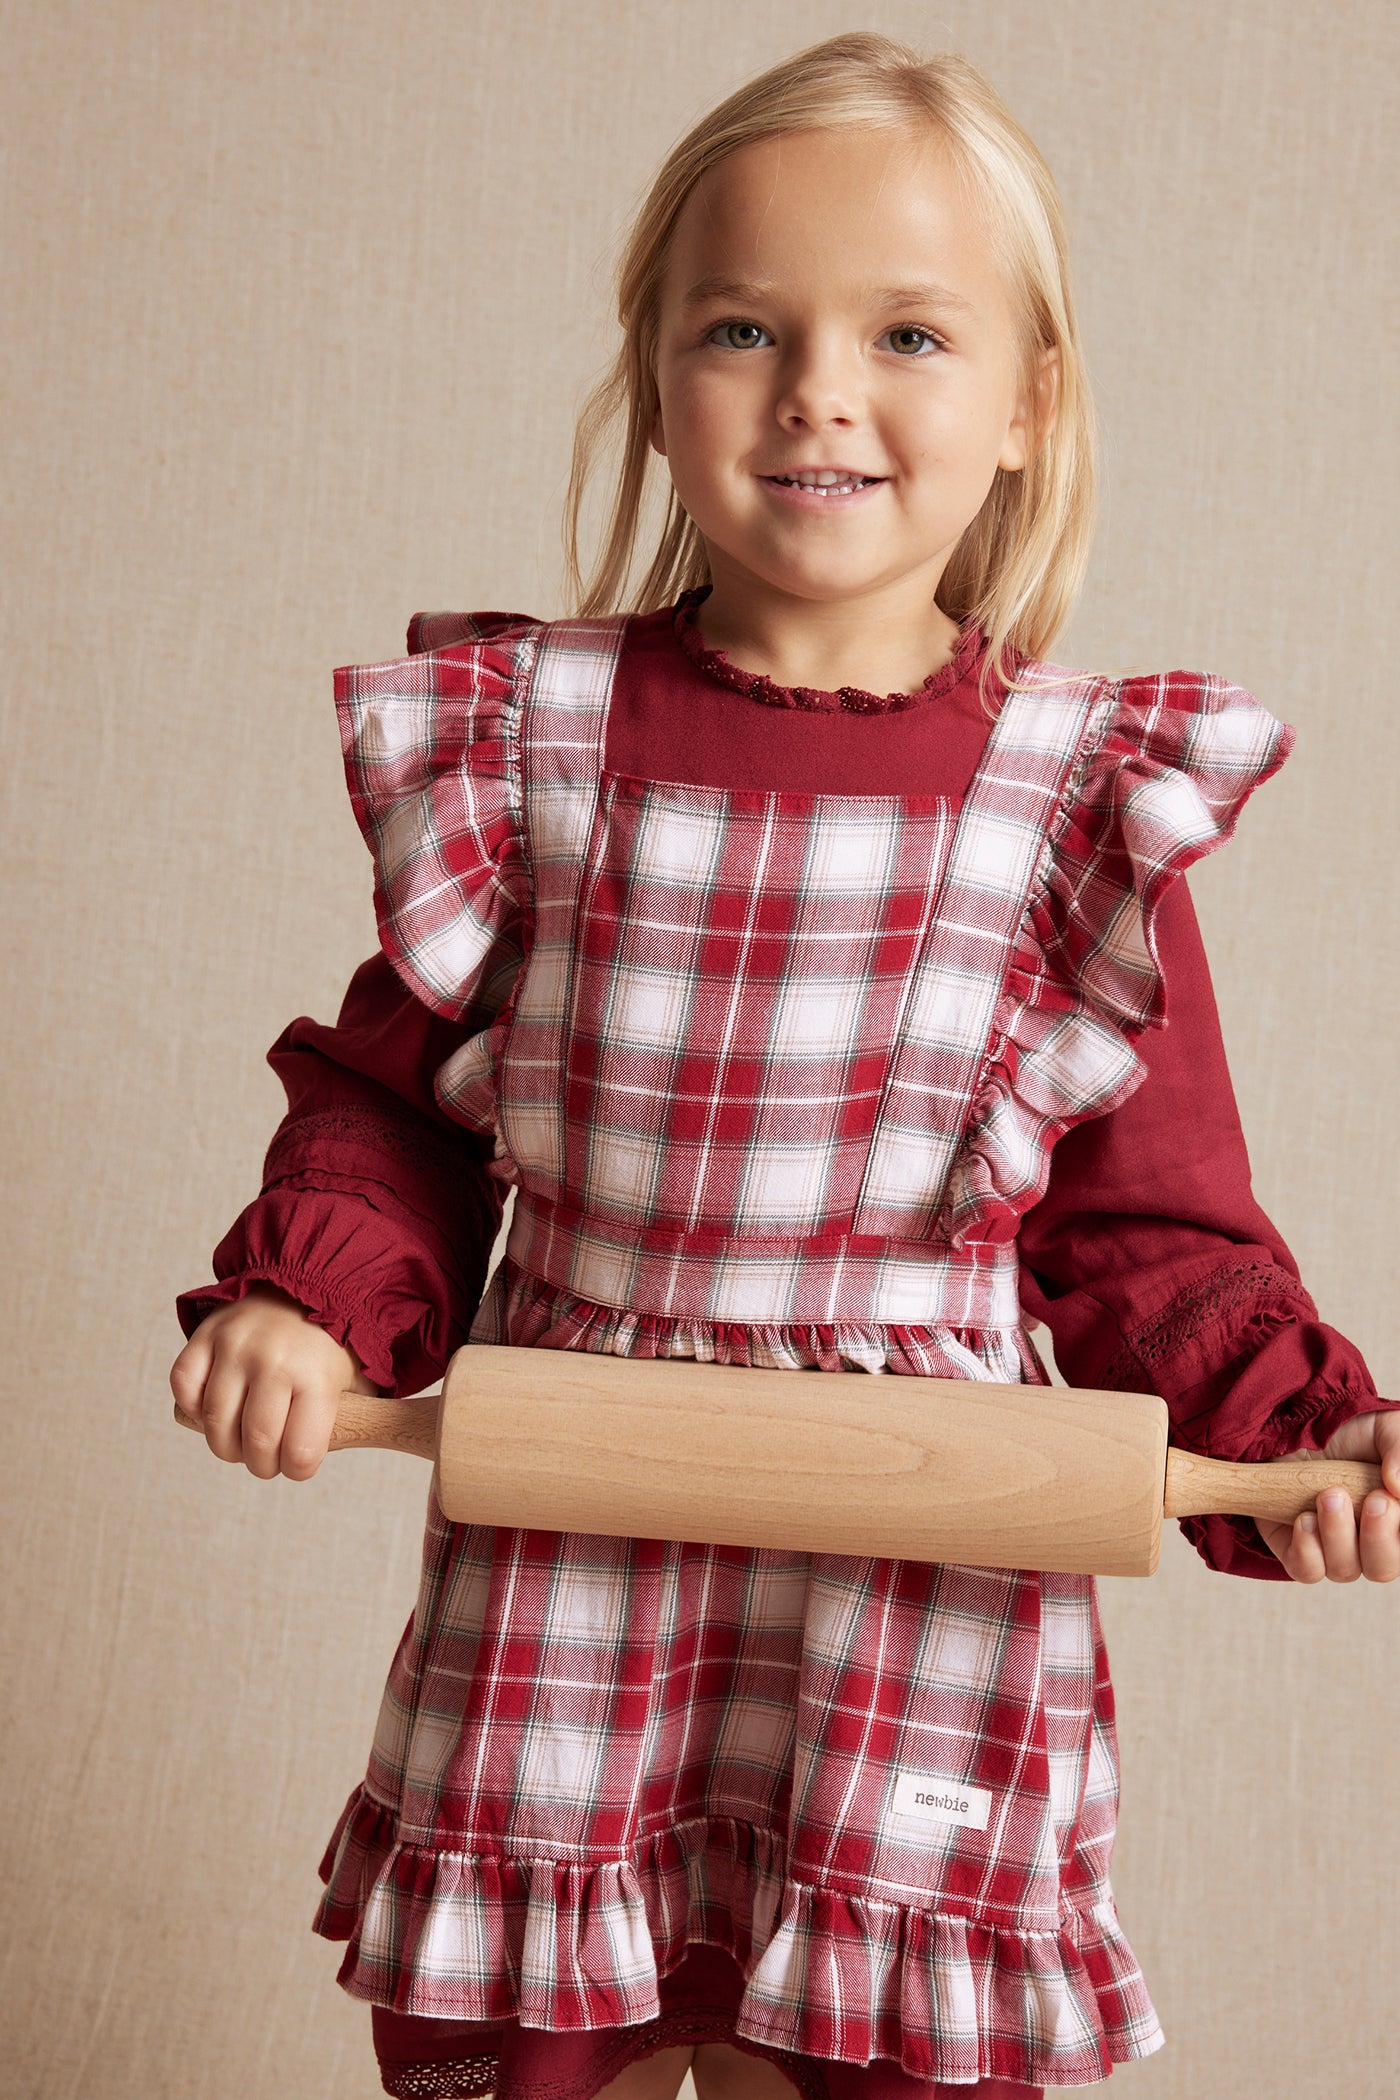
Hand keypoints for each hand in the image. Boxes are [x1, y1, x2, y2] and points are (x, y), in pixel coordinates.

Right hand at [169, 1283, 376, 1480]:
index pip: (300, 1453)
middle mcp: (274, 1360)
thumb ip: (347, 1422)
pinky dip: (194, 1408)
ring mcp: (235, 1346)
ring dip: (225, 1445)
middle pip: (255, 1444)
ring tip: (240, 1441)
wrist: (307, 1282)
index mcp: (317, 1377)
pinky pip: (184, 1386)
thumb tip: (318, 1461)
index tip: (297, 1464)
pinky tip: (214, 1410)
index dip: (297, 1470)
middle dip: (260, 1466)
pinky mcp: (206, 1335)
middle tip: (266, 1460)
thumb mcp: (357, 1381)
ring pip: (215, 1422)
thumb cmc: (331, 1345)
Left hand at [1256, 1411, 1399, 1582]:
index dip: (1398, 1534)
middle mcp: (1370, 1543)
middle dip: (1378, 1539)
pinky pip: (1305, 1570)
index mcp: (1396, 1522)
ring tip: (1327, 1496)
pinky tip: (1303, 1518)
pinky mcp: (1295, 1548)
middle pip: (1382, 1569)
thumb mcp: (1385, 1431)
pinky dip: (1306, 1550)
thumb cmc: (1353, 1434)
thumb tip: (1399, 1489)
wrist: (1299, 1425)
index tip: (1387, 1498)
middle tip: (1370, 1501)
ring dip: (1337, 1535)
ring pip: (1344, 1570)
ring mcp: (1332, 1549)